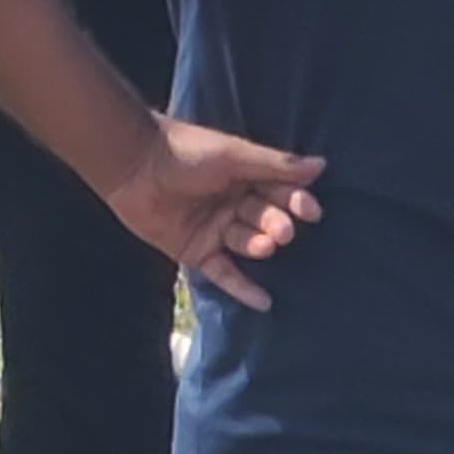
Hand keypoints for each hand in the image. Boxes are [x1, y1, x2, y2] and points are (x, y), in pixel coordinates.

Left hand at [104, 117, 323, 309]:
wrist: (132, 164)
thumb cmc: (184, 151)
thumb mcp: (232, 154)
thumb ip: (274, 165)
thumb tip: (321, 165)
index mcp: (244, 177)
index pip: (280, 193)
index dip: (296, 202)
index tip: (310, 211)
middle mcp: (234, 204)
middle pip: (267, 220)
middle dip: (277, 225)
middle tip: (282, 231)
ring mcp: (215, 229)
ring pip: (248, 244)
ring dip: (260, 247)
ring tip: (265, 245)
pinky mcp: (196, 251)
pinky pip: (224, 273)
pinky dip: (242, 288)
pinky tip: (264, 302)